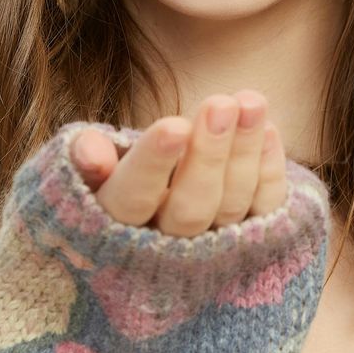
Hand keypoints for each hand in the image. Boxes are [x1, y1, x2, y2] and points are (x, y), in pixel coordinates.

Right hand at [69, 92, 289, 236]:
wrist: (152, 225)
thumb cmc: (112, 180)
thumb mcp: (85, 171)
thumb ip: (85, 156)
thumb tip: (91, 150)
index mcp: (114, 228)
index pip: (131, 200)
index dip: (153, 165)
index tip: (174, 125)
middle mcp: (163, 249)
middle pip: (189, 210)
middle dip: (208, 155)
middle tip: (220, 103)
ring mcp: (210, 251)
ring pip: (230, 207)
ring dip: (244, 151)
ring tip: (250, 101)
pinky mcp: (249, 243)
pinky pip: (264, 211)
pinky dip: (269, 171)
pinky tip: (268, 128)